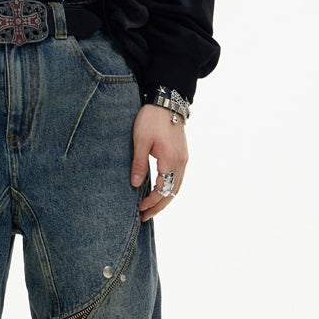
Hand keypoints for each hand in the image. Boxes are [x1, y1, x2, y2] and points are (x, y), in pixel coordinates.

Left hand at [131, 104, 187, 219]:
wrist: (167, 101)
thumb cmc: (151, 118)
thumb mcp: (140, 140)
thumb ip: (139, 164)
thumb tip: (135, 185)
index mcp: (169, 160)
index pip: (161, 190)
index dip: (150, 202)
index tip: (138, 208)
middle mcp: (180, 163)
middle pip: (171, 193)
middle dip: (158, 207)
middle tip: (144, 217)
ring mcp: (184, 159)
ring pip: (177, 187)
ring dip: (165, 200)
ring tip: (152, 209)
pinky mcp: (183, 154)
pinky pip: (179, 178)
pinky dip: (170, 189)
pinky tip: (161, 192)